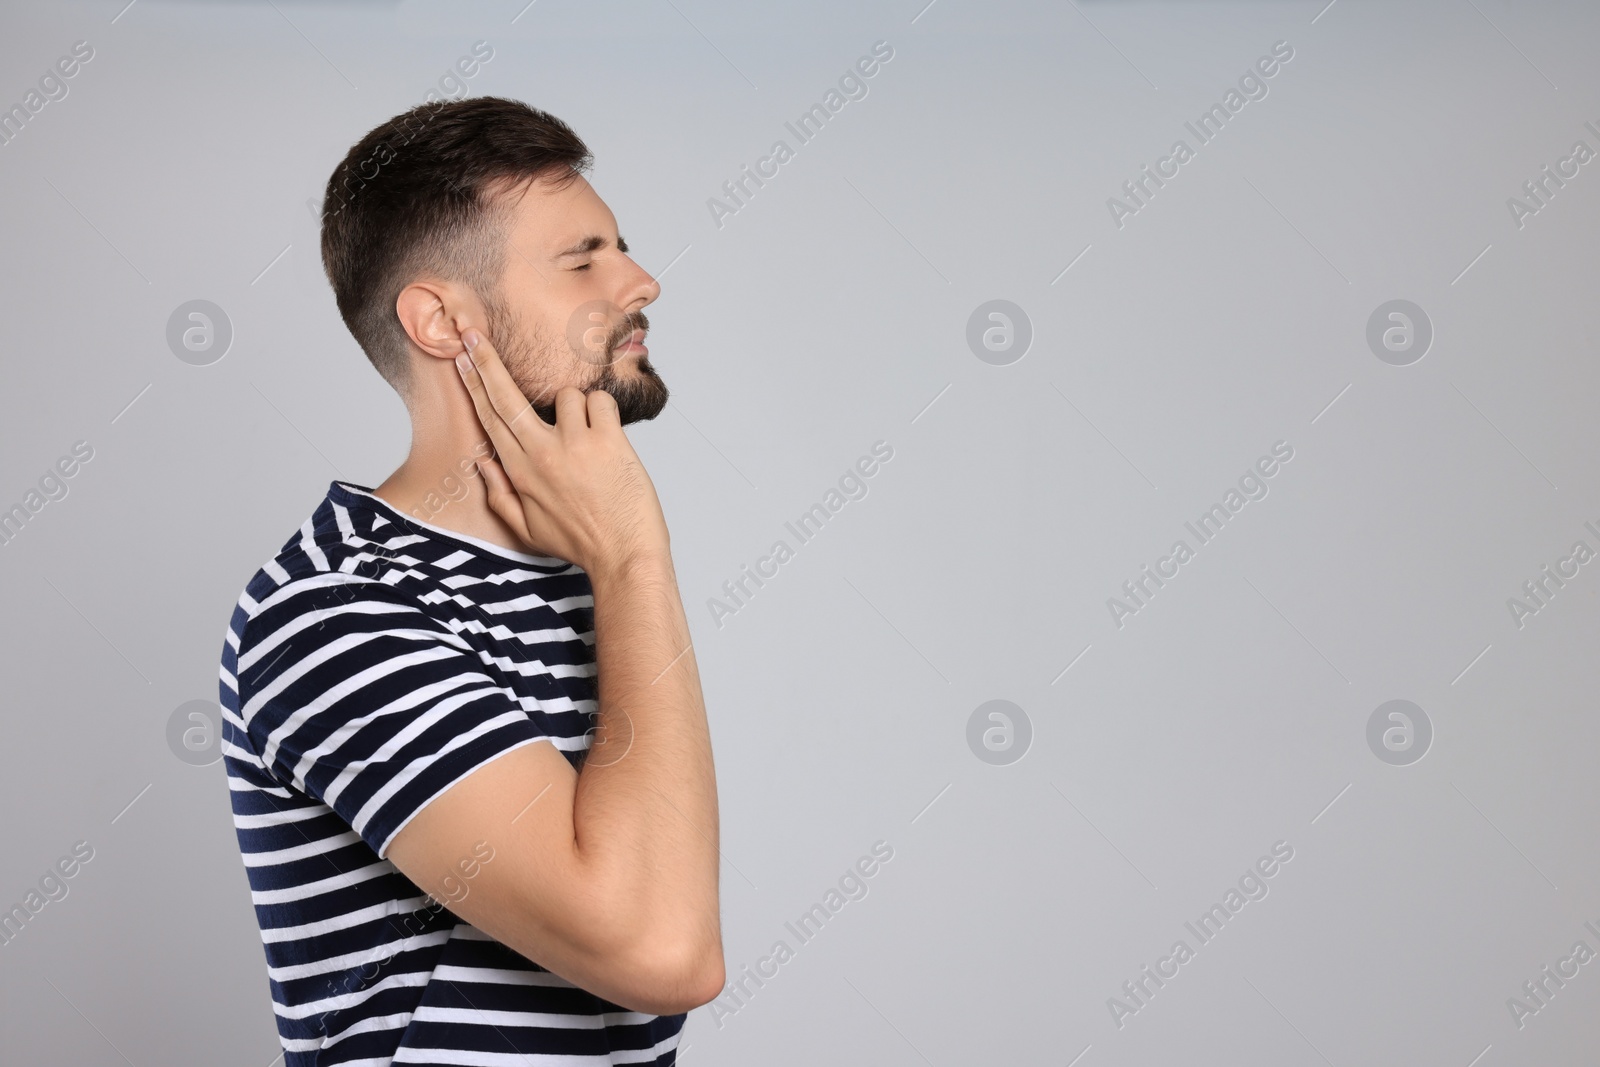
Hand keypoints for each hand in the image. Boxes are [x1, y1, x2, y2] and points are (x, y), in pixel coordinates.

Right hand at [454, 328, 669, 575]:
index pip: (489, 418)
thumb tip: (483, 462)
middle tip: (473, 334)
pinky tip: (609, 439)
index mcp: (520, 472)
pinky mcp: (608, 441)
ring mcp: (575, 444)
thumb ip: (500, 496)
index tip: (462, 359)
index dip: (474, 385)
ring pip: (566, 395)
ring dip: (578, 410)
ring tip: (590, 443)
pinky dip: (605, 413)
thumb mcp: (528, 530)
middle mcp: (542, 453)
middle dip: (486, 361)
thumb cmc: (581, 544)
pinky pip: (600, 401)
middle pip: (506, 396)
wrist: (625, 557)